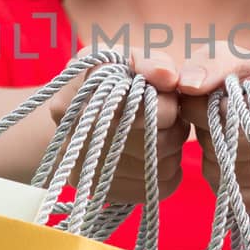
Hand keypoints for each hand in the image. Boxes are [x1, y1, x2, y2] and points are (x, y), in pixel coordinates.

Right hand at [45, 53, 184, 204]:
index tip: (166, 94)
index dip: (164, 104)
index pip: (140, 109)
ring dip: (173, 148)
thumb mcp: (124, 57)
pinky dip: (168, 171)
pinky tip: (157, 154)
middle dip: (173, 125)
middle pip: (155, 141)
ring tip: (162, 131)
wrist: (80, 116)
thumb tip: (168, 77)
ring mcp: (86, 170)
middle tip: (169, 114)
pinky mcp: (102, 192)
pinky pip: (159, 187)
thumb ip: (147, 59)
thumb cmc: (110, 79)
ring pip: (161, 166)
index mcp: (81, 96)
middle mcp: (76, 137)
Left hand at [175, 50, 249, 211]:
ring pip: (230, 169)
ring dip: (215, 154)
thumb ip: (211, 63)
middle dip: (212, 129)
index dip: (215, 105)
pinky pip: (236, 195)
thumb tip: (188, 85)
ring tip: (229, 137)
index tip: (212, 99)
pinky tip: (235, 161)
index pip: (243, 106)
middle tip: (217, 119)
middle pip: (236, 141)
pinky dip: (224, 179)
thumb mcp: (236, 60)